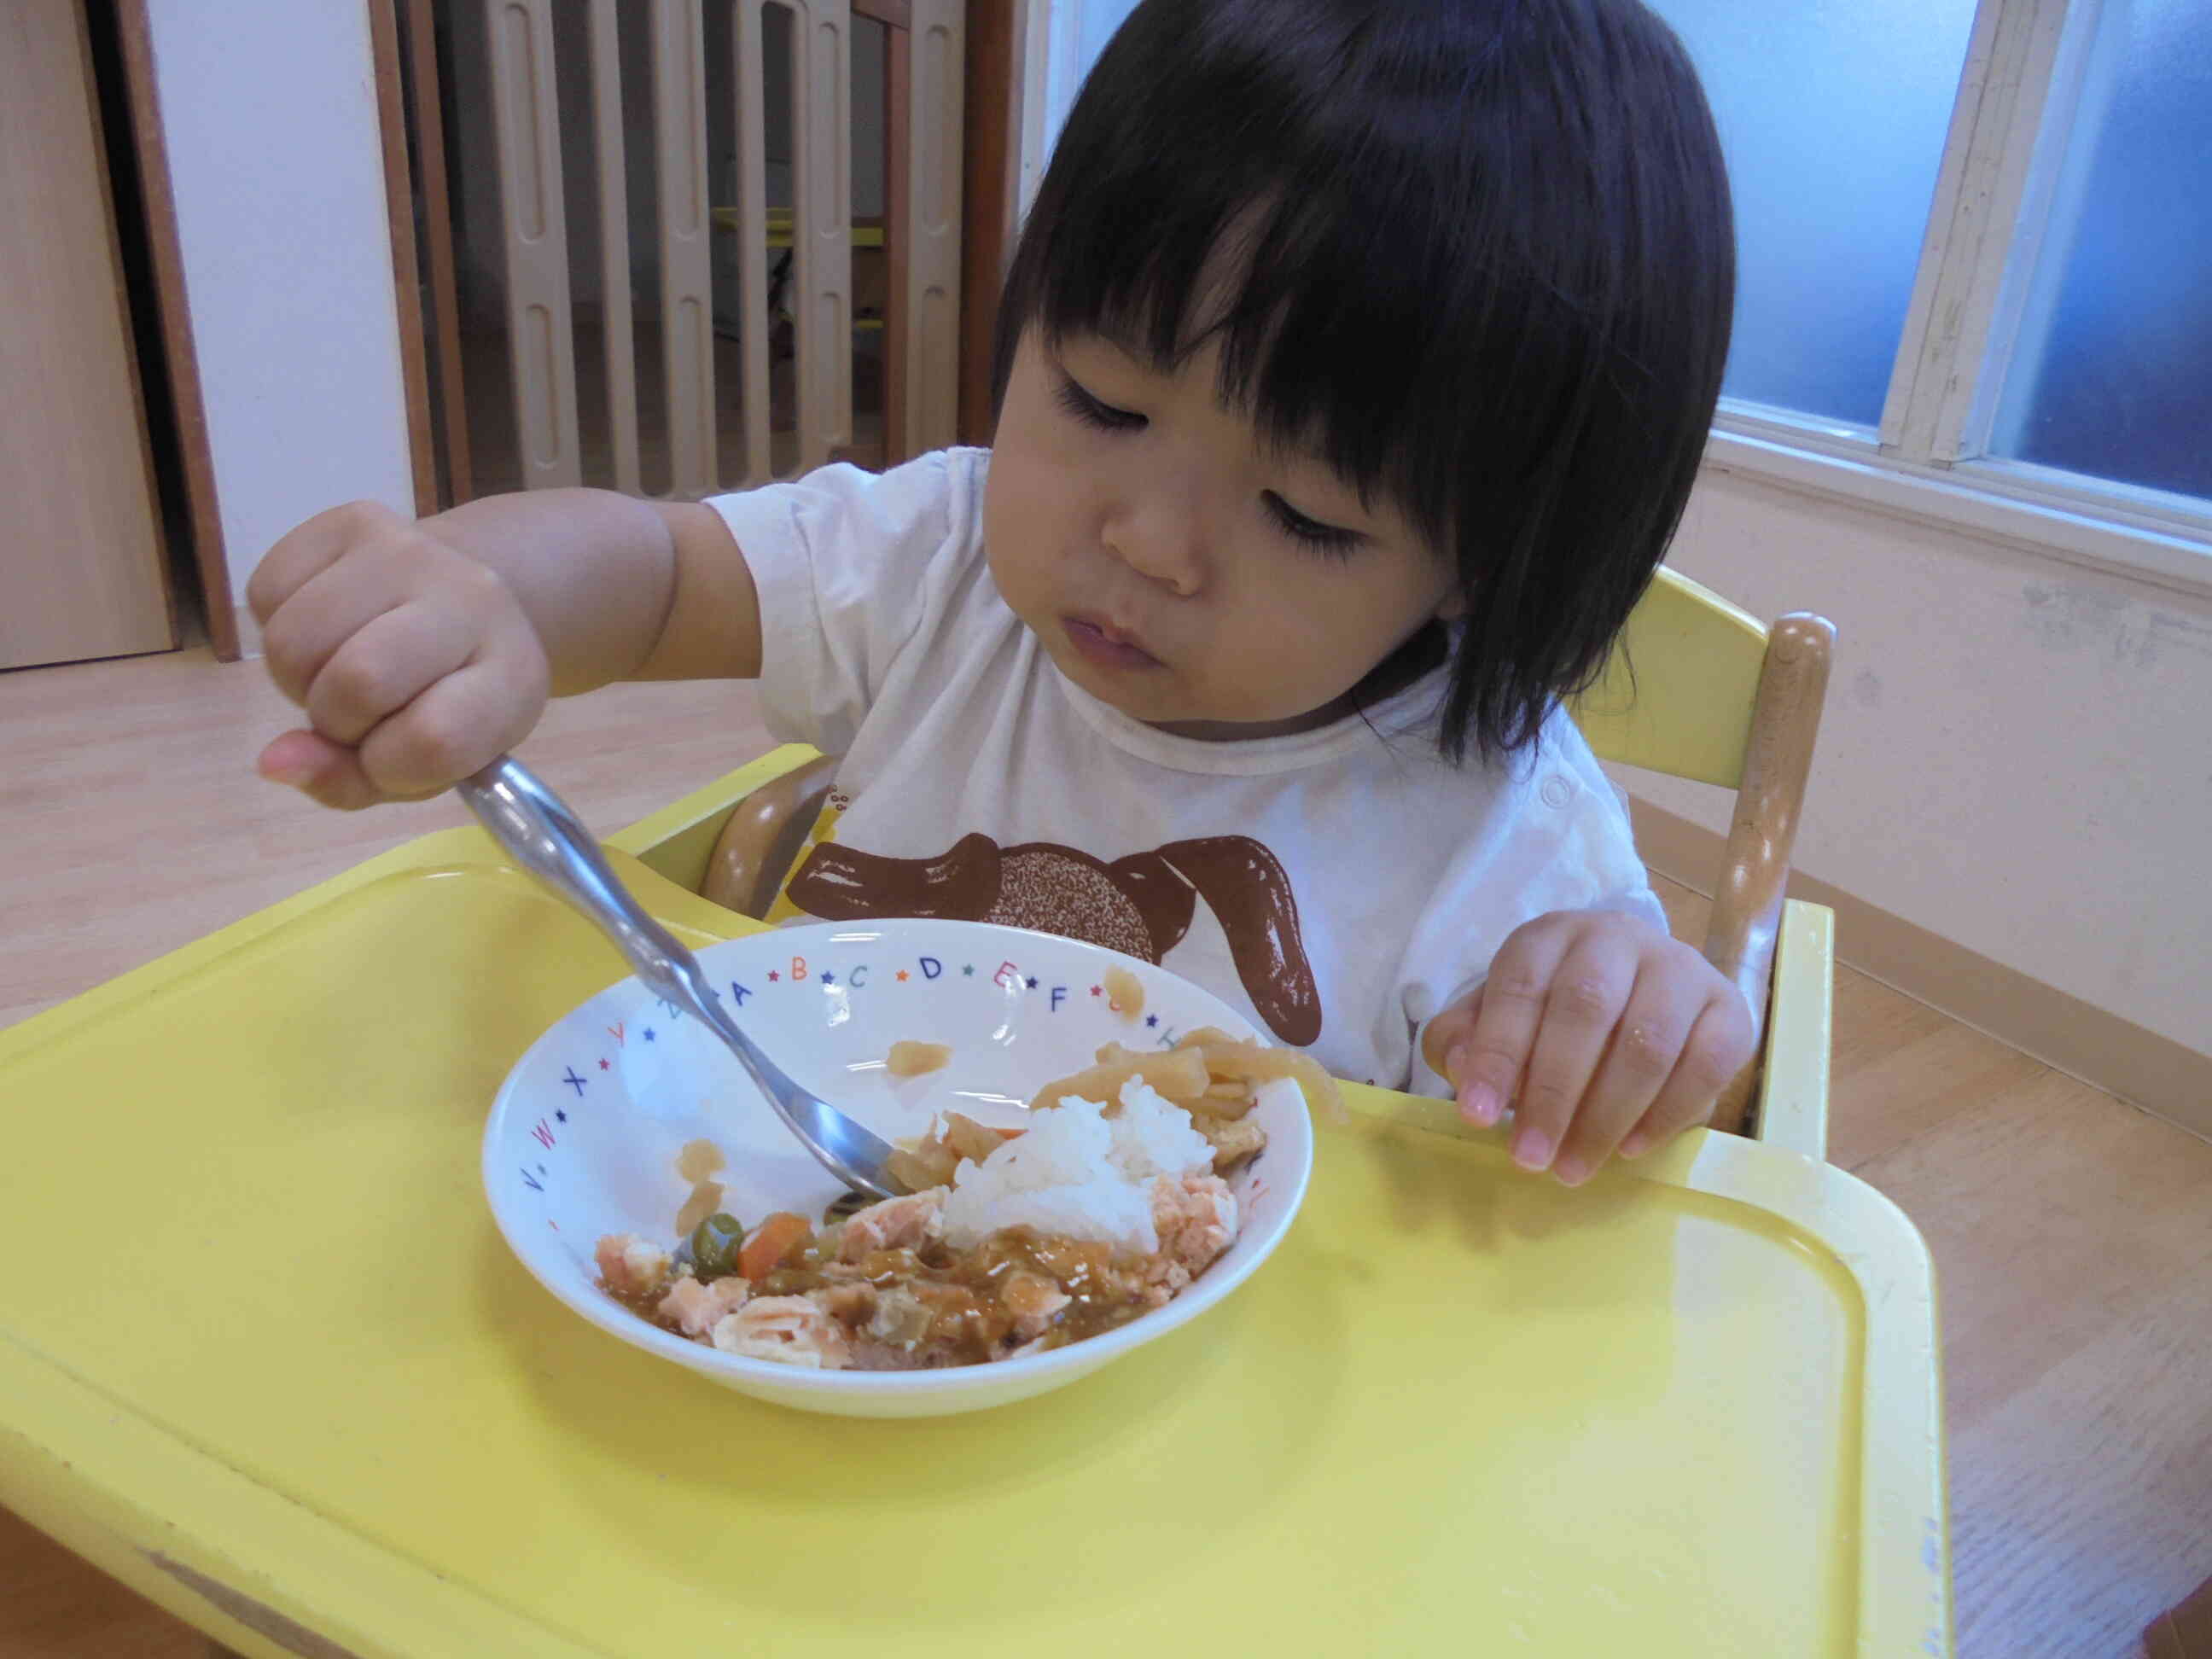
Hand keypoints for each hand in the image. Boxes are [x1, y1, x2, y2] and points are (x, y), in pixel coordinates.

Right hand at [247, 501, 551, 809]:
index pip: (434, 740)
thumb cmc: (442, 700)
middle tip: (360, 713)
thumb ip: (350, 782)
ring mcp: (413, 550)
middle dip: (336, 720)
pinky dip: (276, 626)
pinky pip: (267, 594)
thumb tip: (271, 762)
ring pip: (295, 640)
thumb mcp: (423, 765)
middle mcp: (474, 599)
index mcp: (513, 676)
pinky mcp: (354, 519)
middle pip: (359, 679)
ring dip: (298, 677)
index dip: (388, 765)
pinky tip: (325, 627)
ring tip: (337, 670)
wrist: (462, 600)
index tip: (391, 757)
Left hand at [1424, 909, 1754, 1184]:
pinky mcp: (1729, 1009)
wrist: (1638, 994)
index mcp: (1552, 936)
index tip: (1477, 1116)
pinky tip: (1629, 1148)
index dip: (1497, 1052)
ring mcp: (1680, 969)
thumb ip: (1463, 1039)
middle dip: (1553, 1092)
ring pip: (1648, 1041)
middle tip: (1529, 1157)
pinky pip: (1706, 1064)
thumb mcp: (1495, 1019)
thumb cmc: (1551, 1015)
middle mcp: (1618, 938)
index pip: (1521, 985)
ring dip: (1606, 1115)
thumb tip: (1460, 1066)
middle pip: (1587, 1009)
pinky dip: (1666, 1114)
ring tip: (1573, 1167)